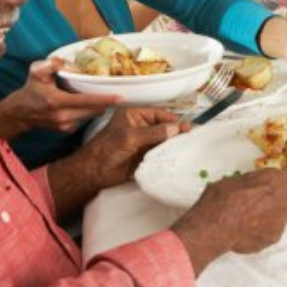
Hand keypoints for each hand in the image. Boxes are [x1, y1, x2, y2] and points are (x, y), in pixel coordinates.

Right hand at [0, 59, 120, 139]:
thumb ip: (51, 65)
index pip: (87, 101)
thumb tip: (66, 63)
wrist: (20, 113)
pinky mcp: (67, 130)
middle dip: (107, 102)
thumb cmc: (31, 90)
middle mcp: (63, 116)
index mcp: (57, 101)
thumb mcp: (36, 72)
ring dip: (99, 105)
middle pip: (94, 110)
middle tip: (118, 92)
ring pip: (92, 114)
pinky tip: (85, 102)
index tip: (121, 97)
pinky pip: (85, 118)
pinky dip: (89, 110)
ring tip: (101, 94)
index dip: (105, 99)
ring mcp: (66, 125)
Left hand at [47, 106, 186, 218]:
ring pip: (163, 139)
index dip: (172, 119)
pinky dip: (168, 152)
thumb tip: (176, 128)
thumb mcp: (130, 137)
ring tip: (188, 145)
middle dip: (176, 130)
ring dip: (173, 142)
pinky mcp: (144, 154)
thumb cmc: (107, 149)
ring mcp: (143, 141)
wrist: (95, 172)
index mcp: (134, 115)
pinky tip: (178, 154)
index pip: (158, 114)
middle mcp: (140, 126)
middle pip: (163, 126)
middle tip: (191, 135)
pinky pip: (160, 151)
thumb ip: (154, 132)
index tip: (186, 126)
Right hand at [172, 168, 286, 273]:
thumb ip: (259, 183)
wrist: (212, 226)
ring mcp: (279, 222)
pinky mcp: (272, 238)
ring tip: (248, 218)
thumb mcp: (240, 179)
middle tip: (265, 204)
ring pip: (280, 219)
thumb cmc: (221, 199)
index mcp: (277, 181)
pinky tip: (245, 229)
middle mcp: (283, 202)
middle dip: (283, 204)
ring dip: (269, 218)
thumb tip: (261, 186)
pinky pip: (270, 232)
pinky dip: (261, 231)